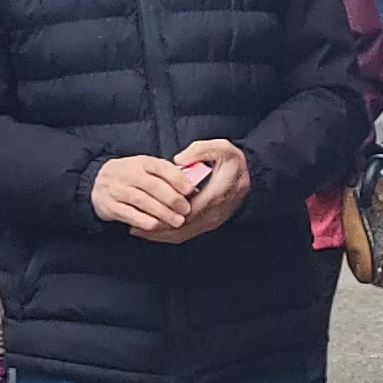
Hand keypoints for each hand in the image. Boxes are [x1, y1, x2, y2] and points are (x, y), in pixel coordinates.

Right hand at [90, 154, 198, 237]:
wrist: (95, 183)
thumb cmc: (130, 177)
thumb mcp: (146, 168)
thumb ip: (167, 176)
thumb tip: (192, 189)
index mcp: (141, 162)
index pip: (161, 167)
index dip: (177, 178)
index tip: (191, 190)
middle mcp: (128, 174)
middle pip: (153, 186)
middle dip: (172, 199)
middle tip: (186, 210)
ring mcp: (117, 189)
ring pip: (142, 201)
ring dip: (162, 212)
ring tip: (177, 221)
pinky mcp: (110, 206)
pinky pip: (128, 214)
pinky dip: (142, 220)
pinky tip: (155, 225)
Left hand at [138, 139, 254, 244]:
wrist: (247, 177)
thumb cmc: (233, 162)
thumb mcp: (222, 148)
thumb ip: (200, 150)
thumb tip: (178, 161)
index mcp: (216, 194)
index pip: (188, 209)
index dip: (167, 212)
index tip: (147, 211)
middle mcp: (214, 213)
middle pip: (182, 226)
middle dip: (158, 228)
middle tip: (134, 227)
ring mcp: (212, 221)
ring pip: (183, 234)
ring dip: (160, 235)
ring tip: (138, 232)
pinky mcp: (208, 225)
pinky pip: (187, 234)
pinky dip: (168, 235)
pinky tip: (152, 233)